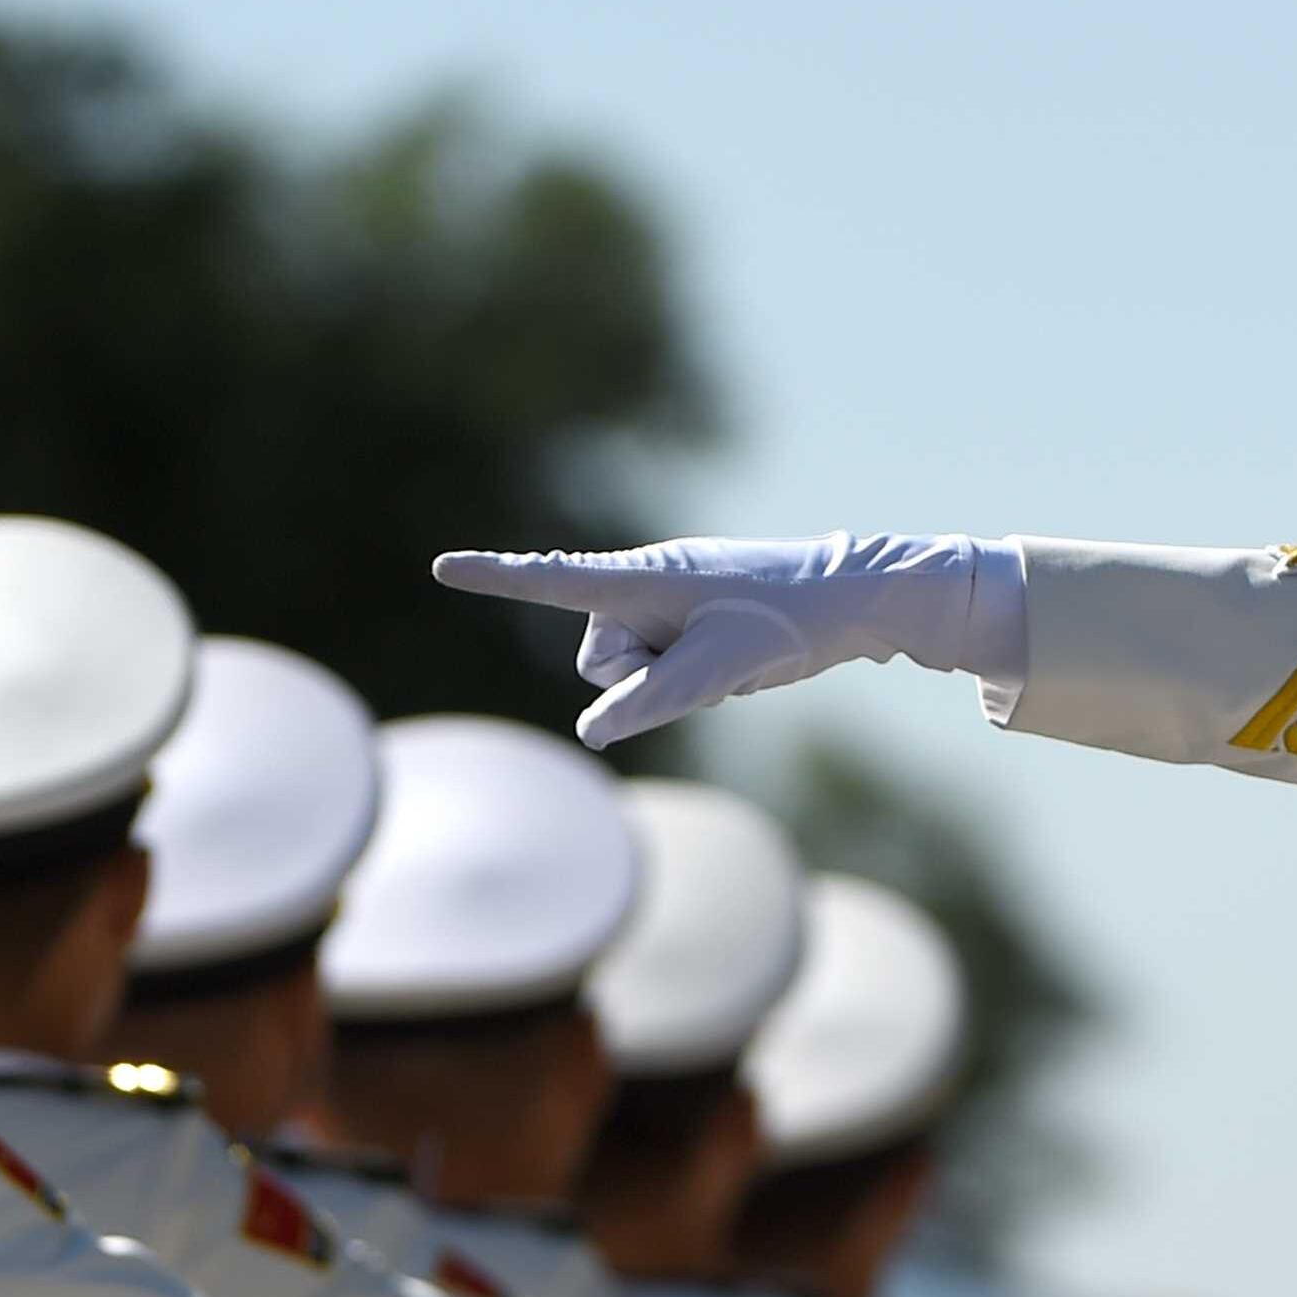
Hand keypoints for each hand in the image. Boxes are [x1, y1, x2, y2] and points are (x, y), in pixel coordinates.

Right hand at [429, 534, 1020, 745]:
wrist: (854, 600)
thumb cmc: (786, 621)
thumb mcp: (718, 668)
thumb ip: (652, 700)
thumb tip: (592, 730)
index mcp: (642, 578)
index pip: (554, 579)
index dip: (497, 577)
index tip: (442, 567)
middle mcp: (646, 585)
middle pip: (598, 658)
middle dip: (639, 680)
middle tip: (708, 669)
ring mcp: (668, 604)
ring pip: (632, 672)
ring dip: (672, 684)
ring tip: (730, 662)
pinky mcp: (690, 622)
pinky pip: (665, 669)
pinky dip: (693, 679)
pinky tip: (738, 662)